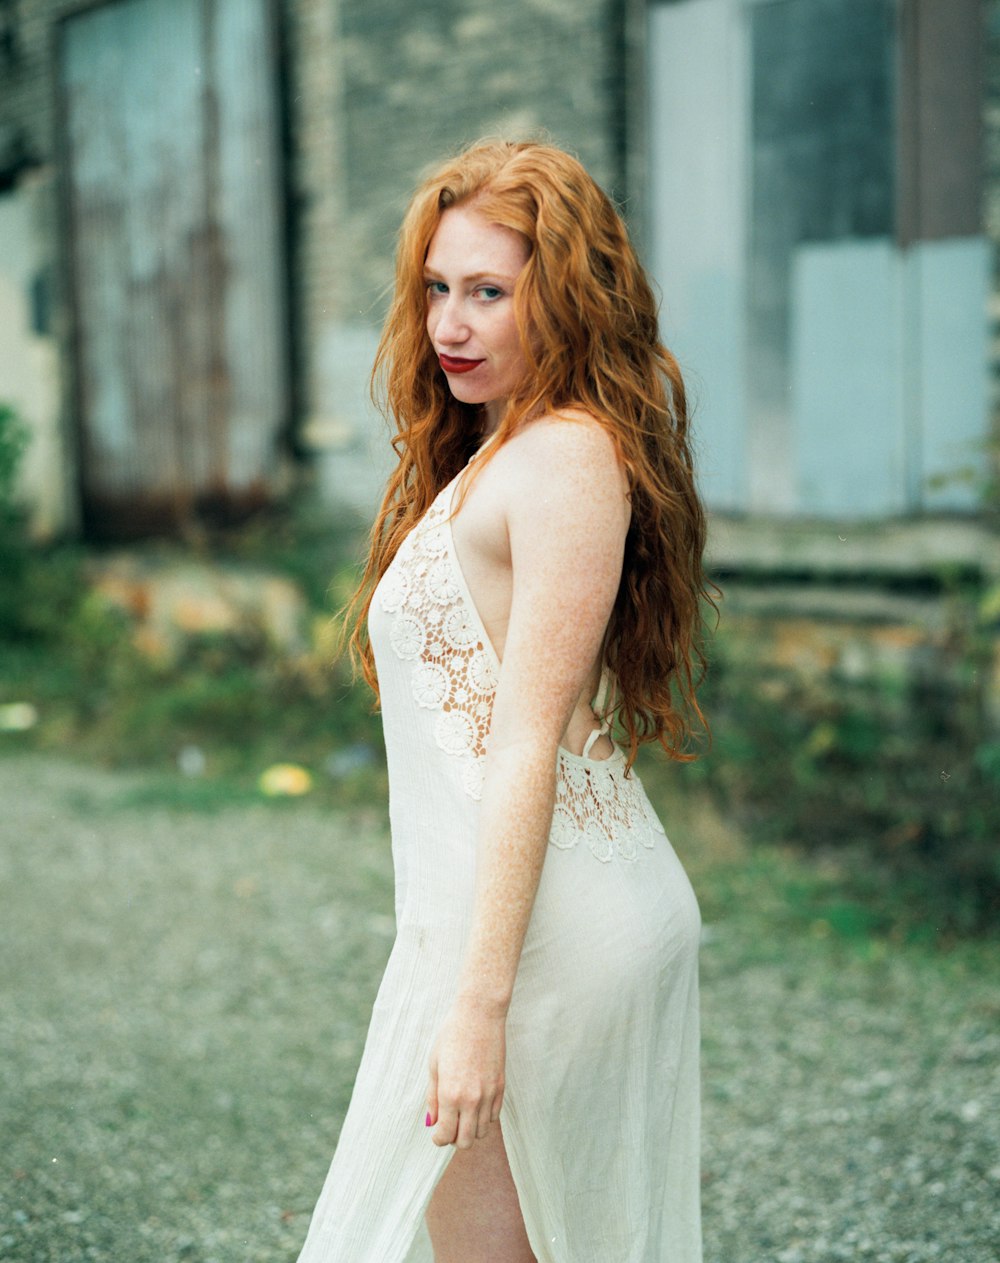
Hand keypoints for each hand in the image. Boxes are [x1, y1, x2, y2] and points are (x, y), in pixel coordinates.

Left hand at [425, 1001, 505, 1148]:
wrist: (480, 1015)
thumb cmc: (451, 1035)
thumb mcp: (434, 1065)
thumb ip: (432, 1097)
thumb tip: (431, 1122)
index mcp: (450, 1094)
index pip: (445, 1135)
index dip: (438, 1139)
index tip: (436, 1133)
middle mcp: (471, 1099)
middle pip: (465, 1142)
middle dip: (454, 1139)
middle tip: (449, 1126)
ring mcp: (489, 1094)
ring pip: (482, 1132)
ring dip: (470, 1129)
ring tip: (462, 1114)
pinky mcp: (501, 1087)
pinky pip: (494, 1117)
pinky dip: (484, 1118)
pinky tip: (476, 1104)